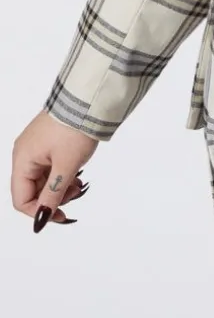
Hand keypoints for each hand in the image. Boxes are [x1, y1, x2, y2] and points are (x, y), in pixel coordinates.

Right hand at [11, 110, 98, 230]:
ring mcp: (36, 148)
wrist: (88, 99)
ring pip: (43, 180)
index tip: (61, 216)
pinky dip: (62, 175)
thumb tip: (42, 219)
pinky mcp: (48, 143)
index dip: (39, 211)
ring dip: (60, 187)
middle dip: (53, 198)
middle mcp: (24, 154)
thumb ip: (53, 194)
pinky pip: (50, 167)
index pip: (21, 199)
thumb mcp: (66, 166)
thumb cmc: (74, 129)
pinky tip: (76, 175)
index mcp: (22, 160)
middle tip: (75, 194)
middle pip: (32, 190)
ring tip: (78, 184)